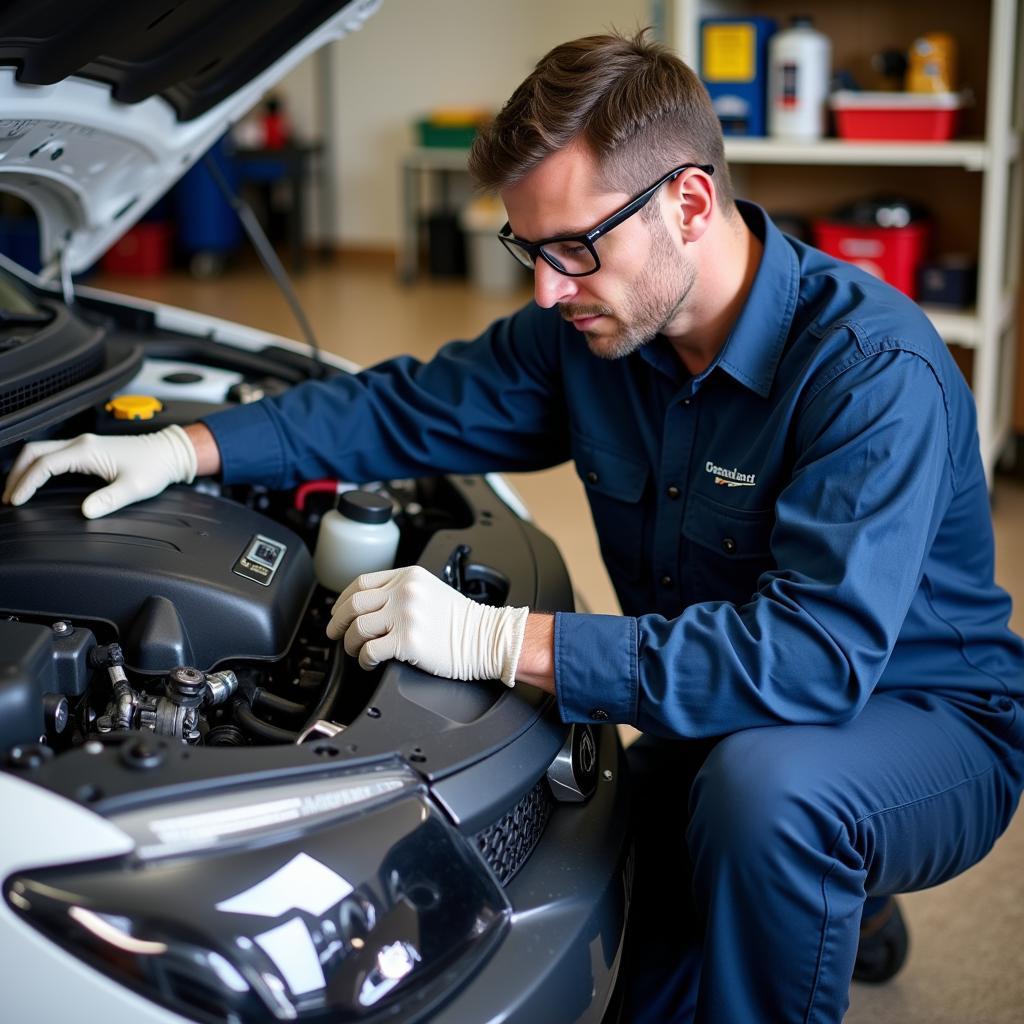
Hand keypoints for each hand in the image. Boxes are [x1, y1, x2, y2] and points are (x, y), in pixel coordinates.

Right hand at [2, 425, 197, 518]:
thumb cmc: (155, 466)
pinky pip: (53, 455)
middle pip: (34, 452)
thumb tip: (86, 511)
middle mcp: (82, 443)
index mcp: (87, 451)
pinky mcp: (88, 450)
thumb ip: (110, 499)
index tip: (16, 500)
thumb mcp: (135, 487)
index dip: (27, 483)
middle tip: (9, 496)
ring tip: (16, 491)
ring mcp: (84, 445)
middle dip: (17, 474)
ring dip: (26, 469)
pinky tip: (37, 482)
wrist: (169, 453)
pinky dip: (39, 467)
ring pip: (42, 451)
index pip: (45, 464)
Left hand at [326, 565, 529, 685]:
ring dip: (350, 644)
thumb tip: (369, 606)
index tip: (339, 612)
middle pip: (353, 604)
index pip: (361, 582)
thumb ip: (402, 591)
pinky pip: (370, 650)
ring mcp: (406, 616)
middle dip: (338, 622)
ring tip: (357, 651)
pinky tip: (370, 662)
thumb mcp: (430, 590)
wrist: (486, 638)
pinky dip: (364, 659)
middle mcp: (405, 592)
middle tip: (335, 634)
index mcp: (408, 577)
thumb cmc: (462, 621)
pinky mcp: (407, 641)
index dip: (343, 599)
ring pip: (357, 628)